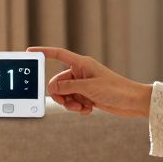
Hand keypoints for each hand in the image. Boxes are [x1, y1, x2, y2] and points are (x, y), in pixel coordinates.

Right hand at [26, 46, 151, 117]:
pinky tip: (89, 109)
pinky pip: (73, 101)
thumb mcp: (89, 88)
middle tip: (69, 103)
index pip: (58, 55)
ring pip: (65, 94)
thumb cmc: (116, 90)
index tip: (30, 52)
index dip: (44, 52)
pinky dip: (78, 107)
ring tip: (83, 107)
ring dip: (71, 104)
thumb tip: (51, 87)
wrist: (132, 102)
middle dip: (62, 95)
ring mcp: (83, 85)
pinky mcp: (87, 95)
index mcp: (81, 64)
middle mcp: (81, 73)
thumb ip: (67, 87)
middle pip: (58, 82)